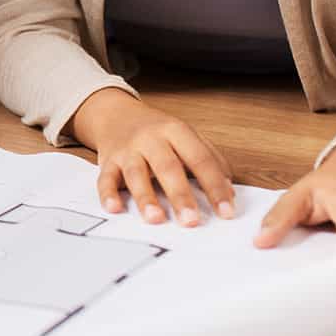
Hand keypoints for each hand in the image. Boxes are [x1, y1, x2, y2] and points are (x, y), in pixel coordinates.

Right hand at [73, 88, 235, 225]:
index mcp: (176, 131)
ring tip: (156, 219)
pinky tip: (115, 208)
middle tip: (191, 221)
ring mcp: (127, 150)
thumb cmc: (156, 131)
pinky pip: (105, 178)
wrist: (115, 114)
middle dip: (180, 195)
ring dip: (145, 197)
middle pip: (168, 167)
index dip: (214, 186)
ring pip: (136, 173)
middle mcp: (151, 139)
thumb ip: (209, 159)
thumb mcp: (186, 136)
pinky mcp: (108, 161)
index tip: (226, 212)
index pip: (200, 159)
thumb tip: (229, 190)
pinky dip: (108, 194)